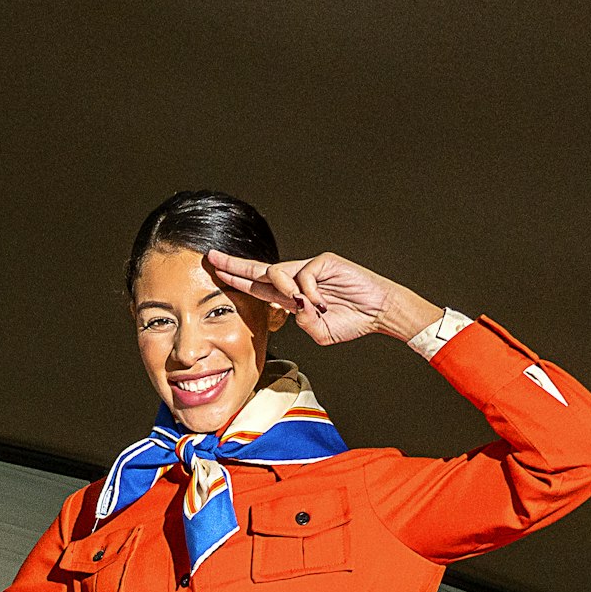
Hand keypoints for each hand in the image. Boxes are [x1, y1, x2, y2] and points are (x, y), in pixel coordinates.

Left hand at [203, 249, 445, 350]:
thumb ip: (301, 323)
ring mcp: (309, 268)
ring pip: (278, 272)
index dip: (237, 280)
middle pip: (258, 270)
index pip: (258, 286)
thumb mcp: (319, 332)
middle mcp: (296, 279)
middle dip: (234, 266)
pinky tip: (321, 302)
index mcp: (291, 296)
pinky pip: (303, 274)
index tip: (215, 274)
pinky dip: (309, 292)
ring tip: (302, 304)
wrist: (378, 312)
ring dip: (284, 291)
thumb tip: (291, 307)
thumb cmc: (352, 321)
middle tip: (212, 259)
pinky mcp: (323, 261)